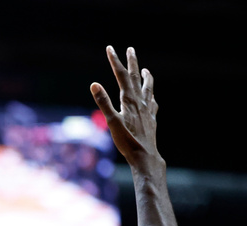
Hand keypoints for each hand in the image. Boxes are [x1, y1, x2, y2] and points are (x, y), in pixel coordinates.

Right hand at [90, 46, 159, 164]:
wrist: (145, 156)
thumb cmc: (127, 142)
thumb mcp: (112, 122)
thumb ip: (103, 103)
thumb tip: (94, 85)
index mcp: (129, 100)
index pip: (121, 75)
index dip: (115, 61)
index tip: (110, 48)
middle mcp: (140, 101)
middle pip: (135, 77)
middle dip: (131, 62)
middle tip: (130, 49)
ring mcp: (148, 109)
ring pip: (148, 87)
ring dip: (145, 77)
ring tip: (145, 70)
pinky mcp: (151, 118)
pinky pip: (153, 102)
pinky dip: (151, 95)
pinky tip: (152, 97)